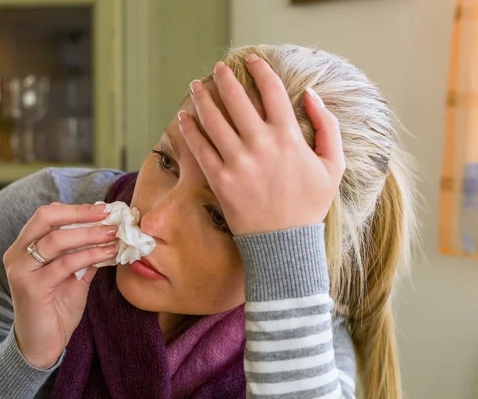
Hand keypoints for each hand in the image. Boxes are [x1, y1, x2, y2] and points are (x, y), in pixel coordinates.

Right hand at [3, 203, 117, 368]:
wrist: (43, 345)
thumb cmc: (57, 309)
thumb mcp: (74, 276)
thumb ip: (84, 254)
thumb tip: (109, 232)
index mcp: (24, 247)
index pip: (47, 215)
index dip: (76, 209)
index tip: (104, 208)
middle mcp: (17, 254)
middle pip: (45, 218)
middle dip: (80, 213)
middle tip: (108, 215)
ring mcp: (21, 271)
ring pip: (57, 240)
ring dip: (90, 234)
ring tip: (113, 234)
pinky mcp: (31, 288)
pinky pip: (65, 264)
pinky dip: (90, 255)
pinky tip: (108, 254)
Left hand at [178, 55, 344, 235]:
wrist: (285, 244)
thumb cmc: (309, 204)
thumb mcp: (332, 165)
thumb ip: (327, 126)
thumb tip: (311, 94)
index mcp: (288, 137)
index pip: (271, 90)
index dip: (260, 70)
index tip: (251, 60)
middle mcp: (261, 144)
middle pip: (237, 98)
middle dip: (225, 77)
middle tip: (218, 68)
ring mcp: (238, 162)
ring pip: (214, 119)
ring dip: (203, 97)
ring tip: (196, 85)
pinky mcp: (220, 179)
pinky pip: (200, 148)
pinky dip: (190, 129)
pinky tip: (185, 116)